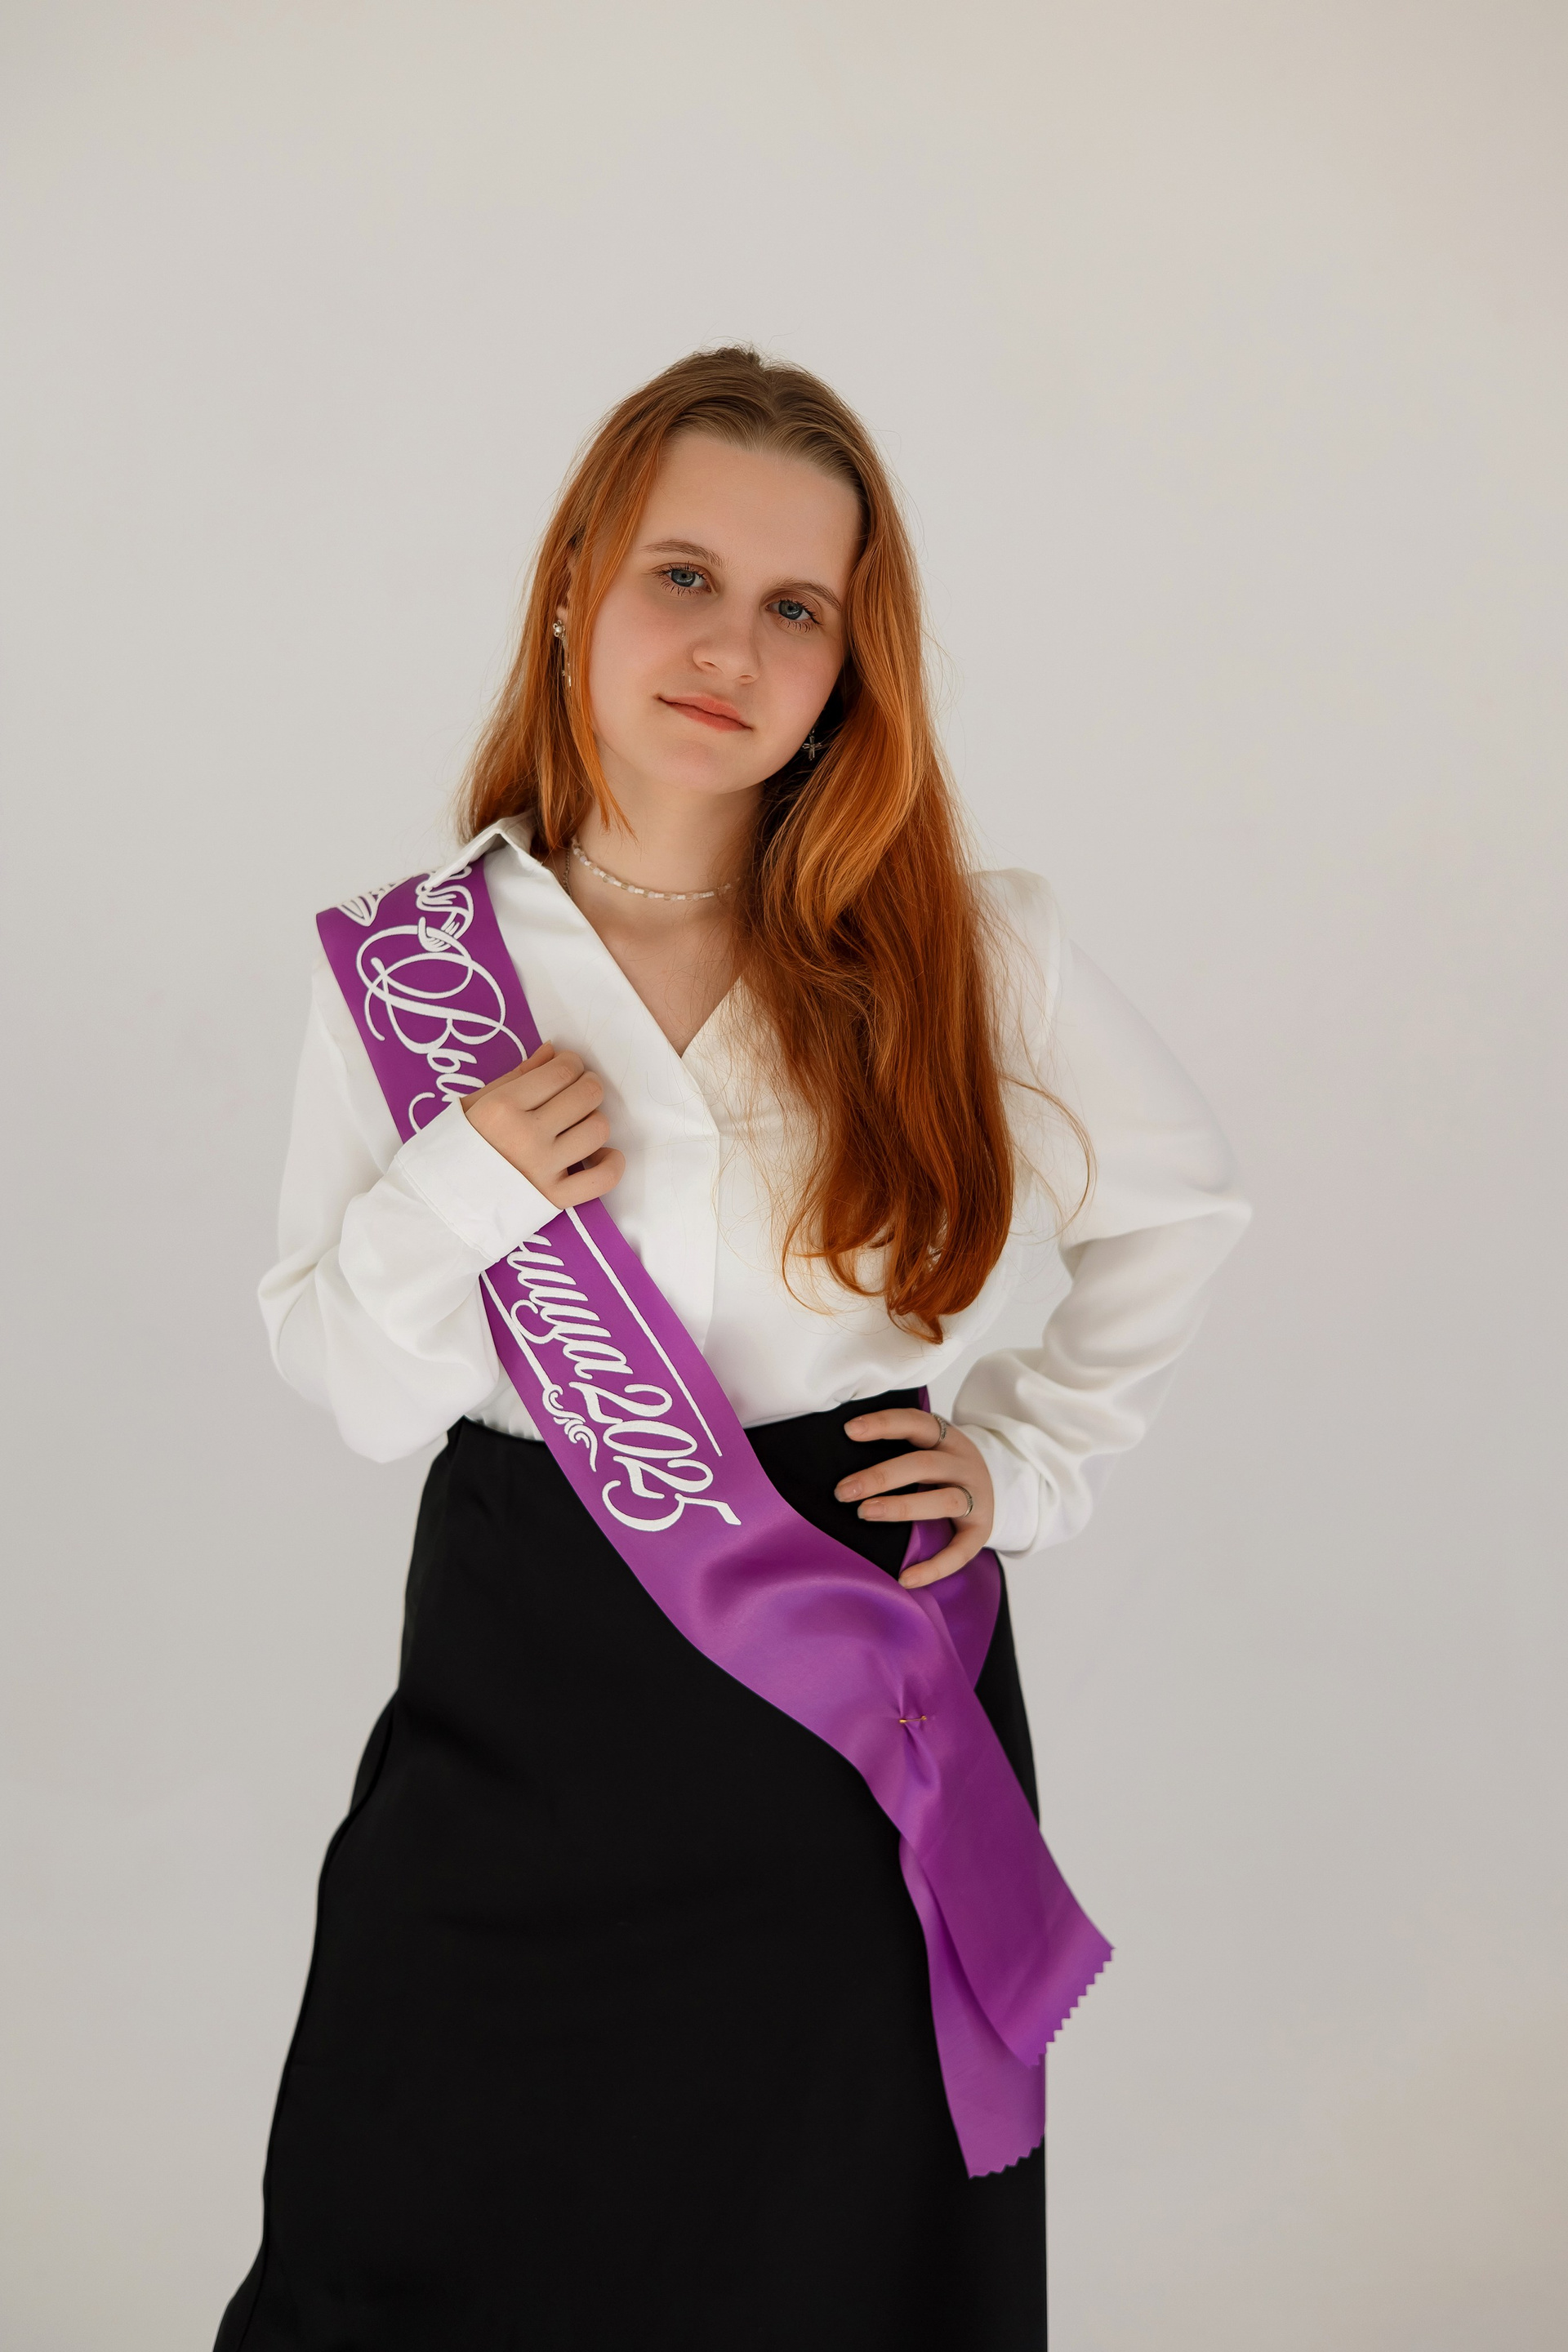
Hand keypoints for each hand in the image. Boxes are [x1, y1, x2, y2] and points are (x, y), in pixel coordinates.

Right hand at [462, 1042, 625, 1209]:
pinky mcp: (554, 1198)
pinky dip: (612, 1164)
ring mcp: (542, 1168)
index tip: (568, 1069)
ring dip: (595, 1122)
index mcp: (503, 1107)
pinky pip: (603, 1179)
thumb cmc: (458, 1146)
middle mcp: (526, 1136)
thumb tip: (553, 1051)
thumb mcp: (476, 1103)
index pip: (562, 1071)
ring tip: (578, 1126)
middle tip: (577, 1093)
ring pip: (598, 1130)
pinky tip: (601, 1155)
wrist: (442, 1198)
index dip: (573, 1064)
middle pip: (587, 1095)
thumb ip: (518, 1076)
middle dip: (588, 1086)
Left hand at [834, 1407, 994, 1588]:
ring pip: (945, 1501)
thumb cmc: (943, 1471)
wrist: (999, 1488)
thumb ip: (897, 1451)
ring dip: (903, 1507)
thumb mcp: (930, 1449)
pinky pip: (960, 1551)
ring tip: (864, 1514)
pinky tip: (904, 1578)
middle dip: (881, 1477)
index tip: (849, 1430)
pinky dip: (934, 1567)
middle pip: (924, 1464)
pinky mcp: (982, 1530)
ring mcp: (978, 1497)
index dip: (884, 1424)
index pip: (915, 1422)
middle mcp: (964, 1464)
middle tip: (843, 1491)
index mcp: (946, 1438)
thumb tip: (838, 1459)